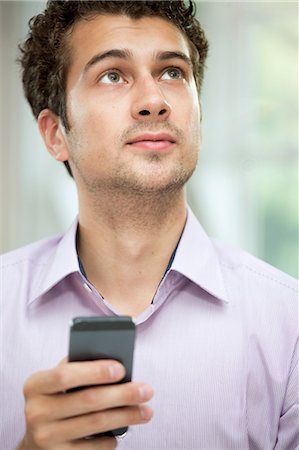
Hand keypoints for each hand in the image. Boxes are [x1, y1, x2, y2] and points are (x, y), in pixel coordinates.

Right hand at [17, 359, 153, 448]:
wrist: (36, 437)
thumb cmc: (56, 399)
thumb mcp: (58, 382)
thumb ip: (78, 368)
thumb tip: (116, 364)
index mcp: (35, 385)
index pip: (65, 375)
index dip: (95, 371)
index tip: (121, 369)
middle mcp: (36, 412)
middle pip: (88, 400)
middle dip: (122, 394)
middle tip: (146, 390)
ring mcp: (45, 438)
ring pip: (96, 424)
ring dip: (126, 416)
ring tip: (146, 410)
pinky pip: (94, 447)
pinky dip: (112, 438)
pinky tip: (124, 429)